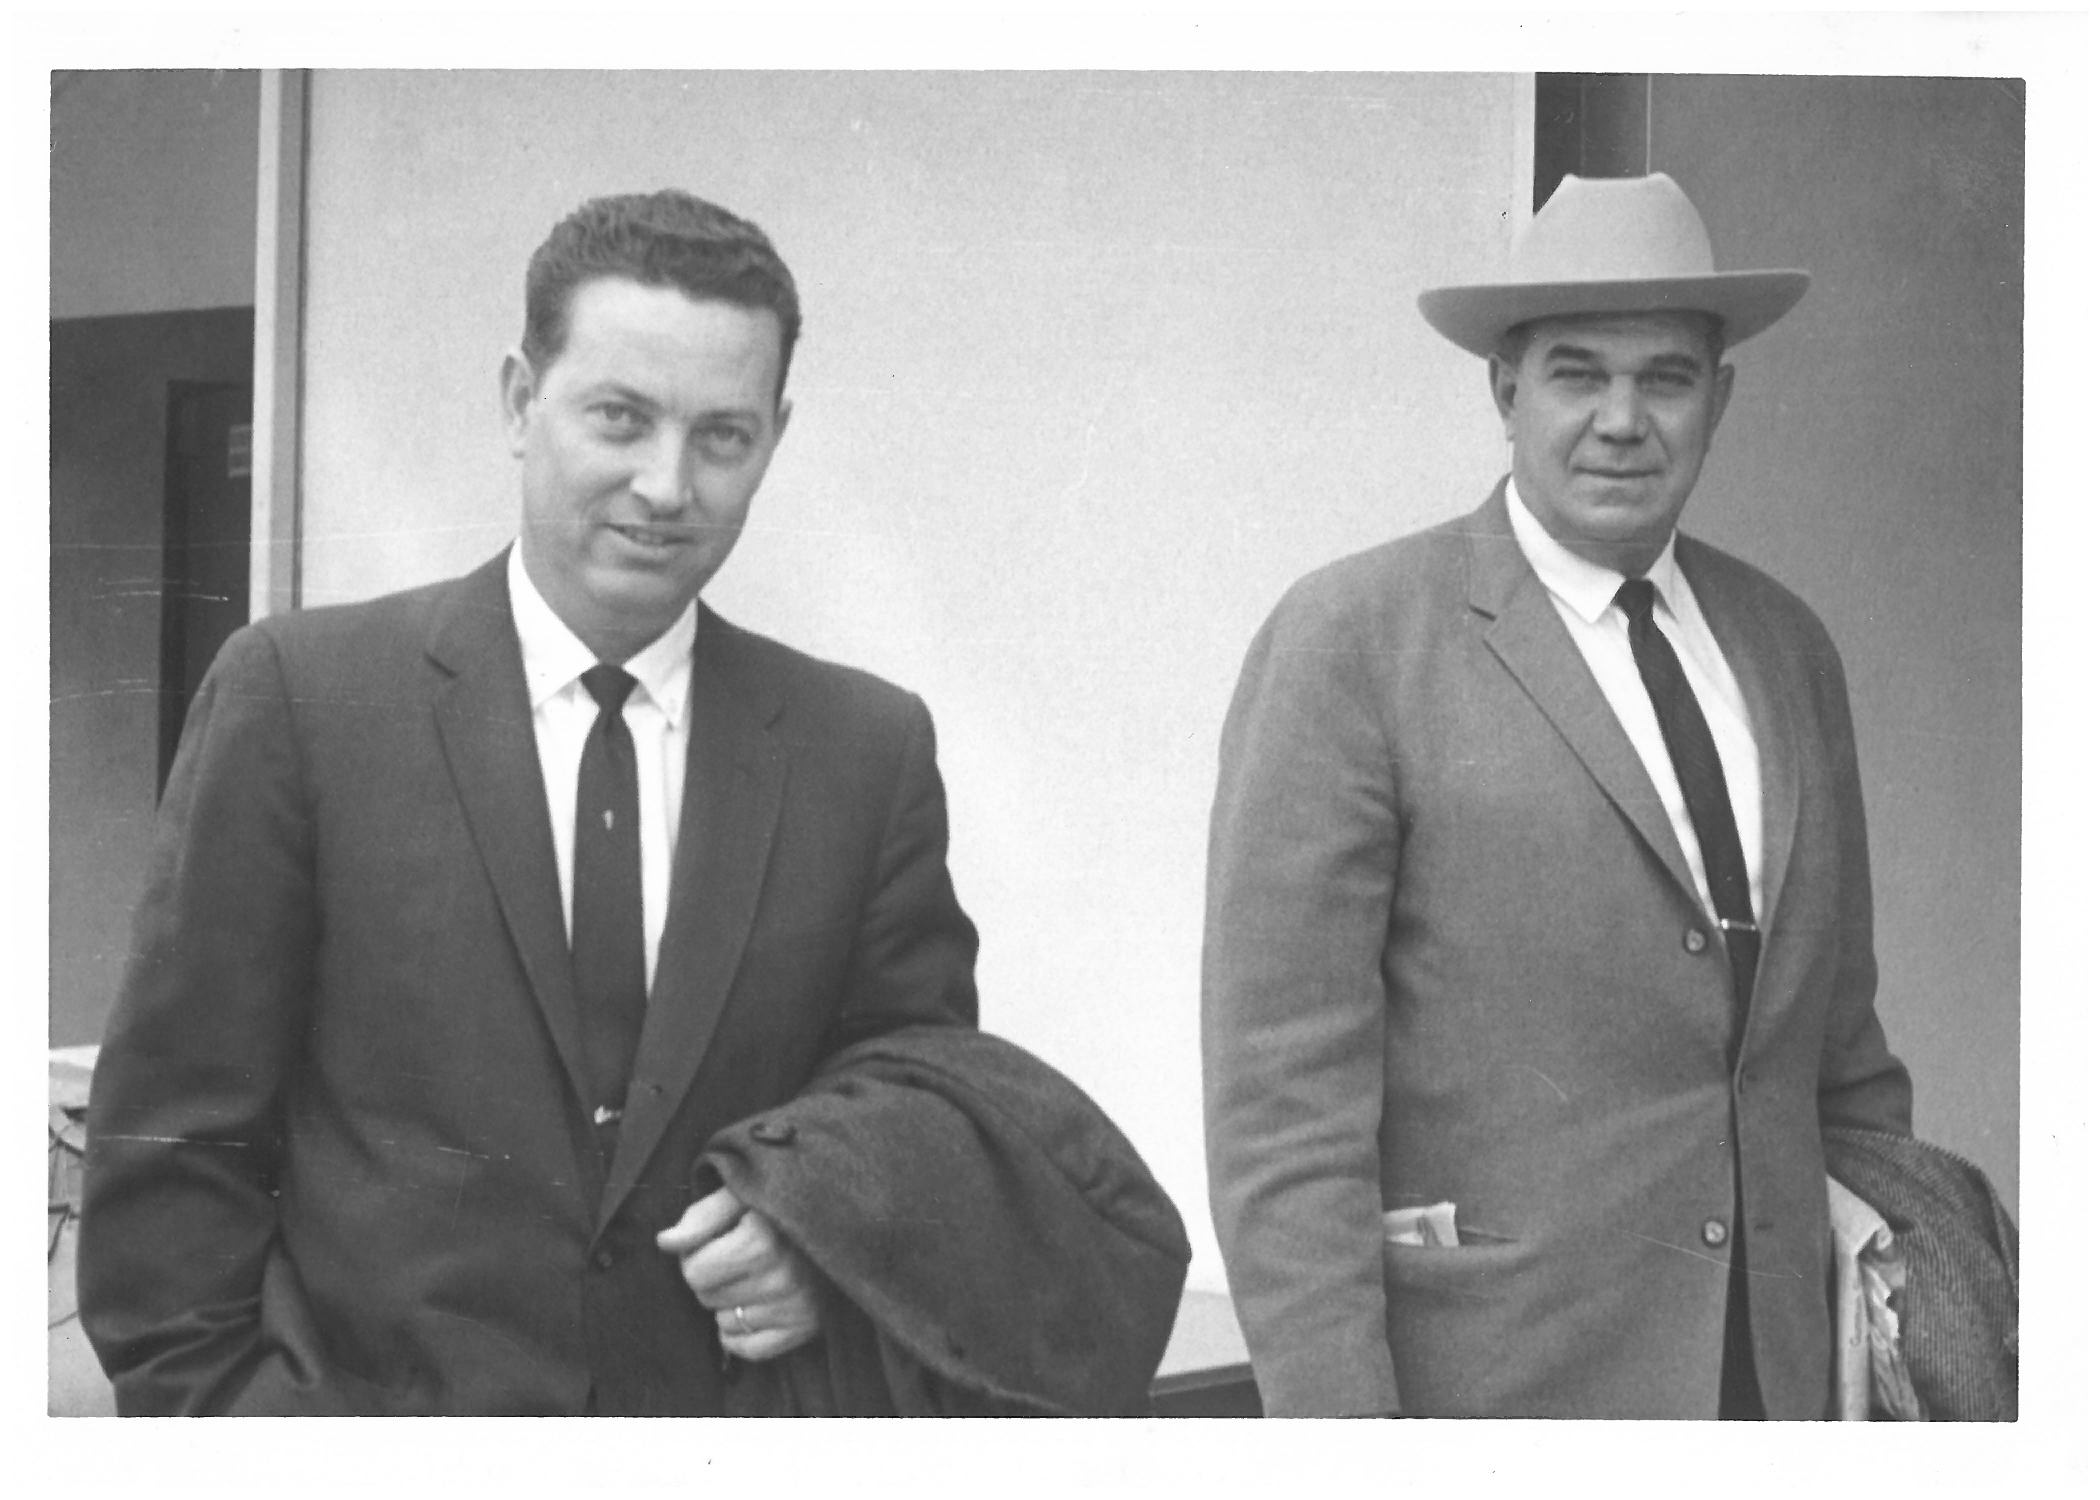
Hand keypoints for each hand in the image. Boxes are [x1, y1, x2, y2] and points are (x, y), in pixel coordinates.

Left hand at [655, 1186, 821, 1361]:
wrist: (842, 1216)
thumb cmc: (781, 1202)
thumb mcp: (741, 1193)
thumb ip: (702, 1216)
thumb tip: (665, 1243)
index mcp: (762, 1240)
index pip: (694, 1272)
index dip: (697, 1255)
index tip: (719, 1240)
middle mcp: (782, 1277)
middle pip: (707, 1298)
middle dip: (714, 1277)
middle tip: (739, 1256)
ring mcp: (796, 1306)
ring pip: (726, 1323)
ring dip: (731, 1303)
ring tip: (755, 1276)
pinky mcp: (806, 1327)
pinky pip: (750, 1349)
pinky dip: (743, 1333)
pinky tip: (757, 1306)